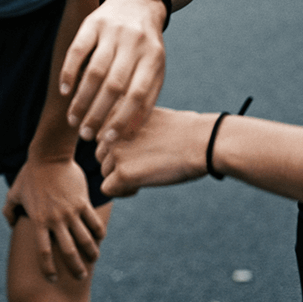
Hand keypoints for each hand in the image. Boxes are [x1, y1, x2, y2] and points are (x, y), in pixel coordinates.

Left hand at [3, 156, 106, 282]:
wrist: (50, 155)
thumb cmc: (31, 173)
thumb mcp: (14, 192)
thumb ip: (9, 209)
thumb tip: (11, 223)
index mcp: (38, 221)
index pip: (44, 253)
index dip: (48, 269)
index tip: (53, 279)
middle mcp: (55, 220)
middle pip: (68, 252)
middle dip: (75, 268)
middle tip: (80, 277)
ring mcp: (70, 211)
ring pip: (85, 240)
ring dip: (91, 253)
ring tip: (94, 259)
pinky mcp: (82, 201)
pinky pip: (93, 221)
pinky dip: (98, 232)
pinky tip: (100, 237)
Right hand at [59, 0, 165, 143]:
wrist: (138, 2)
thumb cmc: (146, 47)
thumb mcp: (154, 68)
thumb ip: (145, 98)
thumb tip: (125, 134)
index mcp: (152, 58)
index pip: (137, 95)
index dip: (121, 119)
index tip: (107, 141)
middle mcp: (134, 44)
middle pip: (114, 85)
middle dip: (97, 114)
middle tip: (85, 135)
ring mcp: (113, 31)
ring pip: (94, 71)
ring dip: (81, 99)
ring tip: (73, 119)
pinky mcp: (93, 22)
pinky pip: (78, 50)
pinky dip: (69, 71)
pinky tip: (64, 91)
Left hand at [96, 108, 210, 196]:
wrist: (201, 141)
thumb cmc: (179, 130)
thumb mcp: (144, 116)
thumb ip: (123, 125)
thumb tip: (103, 143)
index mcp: (115, 110)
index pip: (101, 136)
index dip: (118, 146)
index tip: (138, 147)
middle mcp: (110, 129)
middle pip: (101, 156)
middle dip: (118, 163)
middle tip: (144, 162)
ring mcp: (115, 151)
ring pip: (105, 173)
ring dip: (122, 177)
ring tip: (147, 171)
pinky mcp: (123, 173)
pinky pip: (108, 189)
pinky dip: (123, 191)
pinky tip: (141, 185)